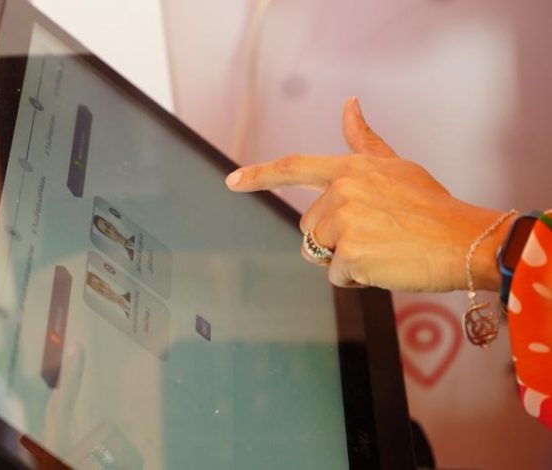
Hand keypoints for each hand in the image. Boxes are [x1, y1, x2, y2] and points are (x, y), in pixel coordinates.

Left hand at [225, 97, 510, 291]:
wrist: (465, 240)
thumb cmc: (432, 206)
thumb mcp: (396, 166)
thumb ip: (364, 141)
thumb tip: (349, 104)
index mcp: (349, 168)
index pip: (293, 167)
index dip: (258, 175)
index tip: (232, 181)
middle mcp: (341, 191)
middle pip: (310, 227)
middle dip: (334, 238)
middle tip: (376, 234)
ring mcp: (344, 222)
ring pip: (320, 253)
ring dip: (344, 259)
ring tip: (382, 248)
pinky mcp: (350, 253)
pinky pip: (336, 275)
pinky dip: (356, 278)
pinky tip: (385, 265)